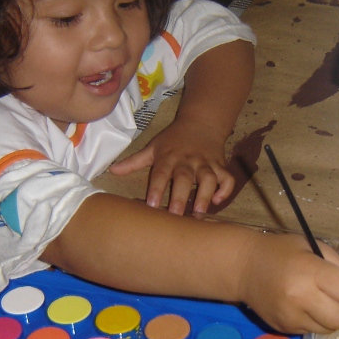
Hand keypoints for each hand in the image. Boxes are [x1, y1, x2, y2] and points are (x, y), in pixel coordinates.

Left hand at [109, 120, 233, 214]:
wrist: (201, 123)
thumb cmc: (173, 140)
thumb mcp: (153, 147)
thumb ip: (134, 162)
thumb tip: (112, 171)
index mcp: (169, 157)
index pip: (161, 173)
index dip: (156, 188)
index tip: (152, 205)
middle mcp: (187, 161)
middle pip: (184, 178)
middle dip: (180, 196)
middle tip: (175, 216)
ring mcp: (206, 163)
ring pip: (208, 178)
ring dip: (205, 195)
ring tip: (199, 213)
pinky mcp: (220, 166)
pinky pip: (227, 178)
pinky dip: (225, 190)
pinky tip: (218, 201)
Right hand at [238, 232, 338, 334]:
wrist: (245, 267)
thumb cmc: (283, 252)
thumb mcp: (315, 247)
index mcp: (309, 272)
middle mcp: (299, 298)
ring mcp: (290, 317)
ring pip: (328, 329)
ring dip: (331, 318)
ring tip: (321, 301)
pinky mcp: (284, 329)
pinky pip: (311, 331)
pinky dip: (315, 321)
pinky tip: (305, 306)